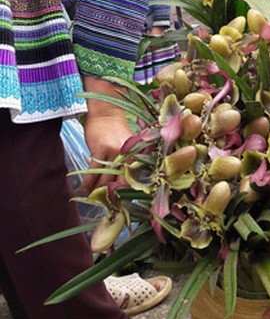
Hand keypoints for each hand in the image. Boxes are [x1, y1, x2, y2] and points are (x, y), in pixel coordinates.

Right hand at [79, 76, 132, 194]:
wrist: (106, 112)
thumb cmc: (115, 130)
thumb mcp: (125, 146)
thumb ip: (125, 162)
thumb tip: (120, 184)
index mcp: (135, 155)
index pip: (133, 179)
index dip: (126, 193)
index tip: (120, 204)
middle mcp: (127, 155)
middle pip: (119, 182)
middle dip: (112, 195)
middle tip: (105, 206)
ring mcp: (113, 152)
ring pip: (105, 178)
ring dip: (97, 191)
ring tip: (92, 199)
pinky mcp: (100, 149)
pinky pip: (93, 171)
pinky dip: (87, 182)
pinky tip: (83, 189)